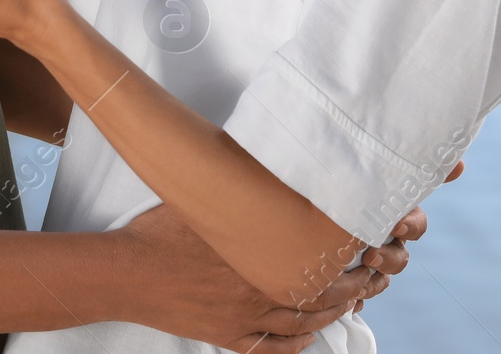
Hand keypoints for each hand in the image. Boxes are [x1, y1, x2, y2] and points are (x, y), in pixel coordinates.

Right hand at [118, 205, 383, 352]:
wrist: (127, 272)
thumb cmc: (160, 232)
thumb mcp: (205, 199)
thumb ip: (241, 188)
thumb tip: (264, 164)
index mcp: (258, 255)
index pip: (319, 260)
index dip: (351, 257)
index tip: (369, 248)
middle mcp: (259, 291)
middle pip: (320, 295)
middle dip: (353, 288)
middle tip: (373, 280)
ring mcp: (243, 318)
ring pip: (302, 324)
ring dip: (330, 315)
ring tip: (350, 305)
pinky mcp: (225, 336)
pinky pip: (270, 348)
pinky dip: (294, 346)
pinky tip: (306, 339)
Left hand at [347, 160, 462, 311]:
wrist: (297, 211)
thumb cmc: (337, 186)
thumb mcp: (361, 175)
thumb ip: (397, 167)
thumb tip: (460, 164)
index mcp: (391, 214)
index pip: (415, 224)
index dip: (410, 227)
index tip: (396, 225)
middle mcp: (385, 239)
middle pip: (400, 257)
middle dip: (389, 258)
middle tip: (369, 254)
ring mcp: (370, 260)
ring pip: (383, 279)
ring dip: (374, 281)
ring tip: (355, 280)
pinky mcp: (352, 279)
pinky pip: (362, 293)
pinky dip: (357, 296)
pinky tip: (351, 299)